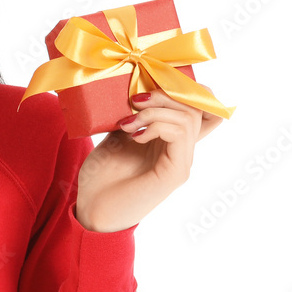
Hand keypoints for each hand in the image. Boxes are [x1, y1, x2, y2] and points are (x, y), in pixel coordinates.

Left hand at [74, 89, 223, 232]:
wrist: (91, 207)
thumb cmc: (101, 175)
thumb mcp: (117, 133)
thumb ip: (135, 113)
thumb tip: (139, 85)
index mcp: (170, 139)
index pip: (201, 107)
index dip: (187, 87)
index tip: (153, 83)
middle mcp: (181, 150)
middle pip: (197, 105)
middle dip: (165, 93)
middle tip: (134, 100)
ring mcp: (181, 161)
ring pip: (188, 116)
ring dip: (154, 111)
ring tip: (127, 123)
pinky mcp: (176, 172)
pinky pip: (180, 133)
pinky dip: (156, 126)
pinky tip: (134, 136)